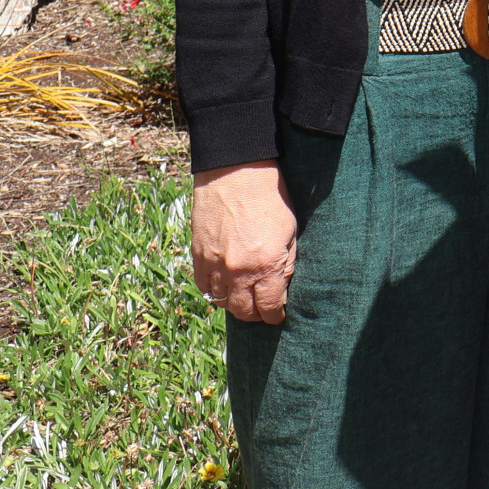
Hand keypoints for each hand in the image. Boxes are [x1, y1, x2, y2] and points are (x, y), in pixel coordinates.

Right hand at [191, 160, 296, 322]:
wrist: (237, 172)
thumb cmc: (270, 198)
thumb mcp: (290, 230)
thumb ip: (287, 261)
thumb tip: (283, 285)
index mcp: (265, 266)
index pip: (268, 307)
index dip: (274, 316)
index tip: (277, 316)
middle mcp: (237, 271)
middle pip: (242, 310)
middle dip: (254, 315)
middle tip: (261, 311)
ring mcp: (215, 264)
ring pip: (220, 301)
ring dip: (232, 304)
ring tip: (242, 300)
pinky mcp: (198, 254)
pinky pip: (202, 285)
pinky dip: (212, 291)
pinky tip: (222, 288)